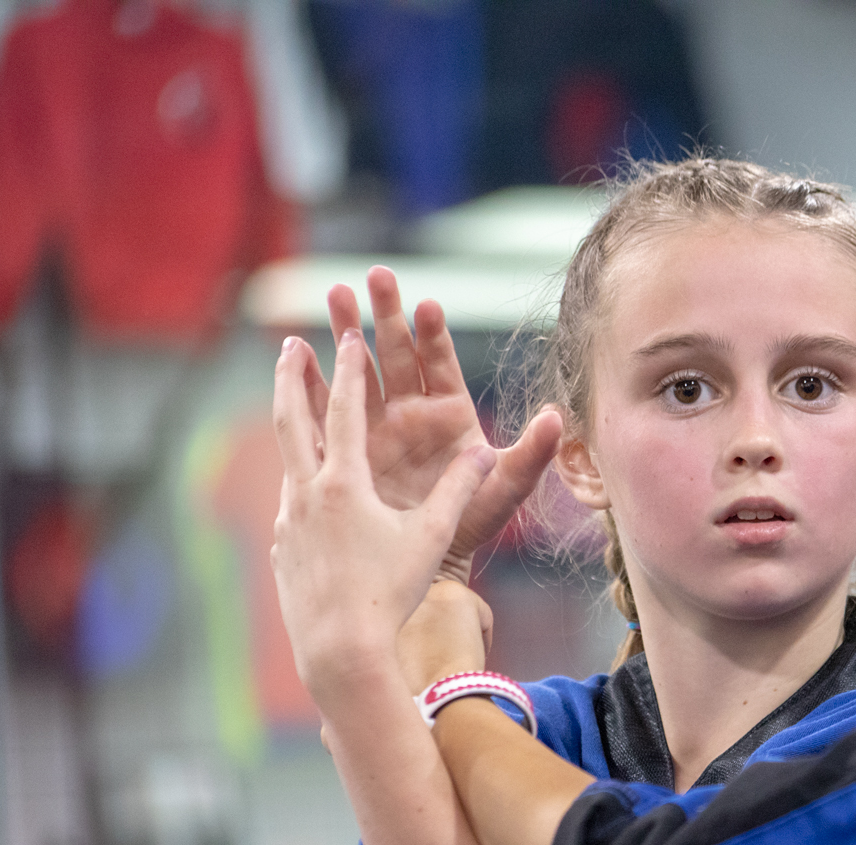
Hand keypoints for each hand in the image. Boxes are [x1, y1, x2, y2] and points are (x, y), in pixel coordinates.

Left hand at [272, 330, 494, 706]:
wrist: (341, 650)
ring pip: (287, 460)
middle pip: (291, 418)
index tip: (348, 336)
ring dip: (291, 425)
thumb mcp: (432, 538)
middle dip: (291, 375)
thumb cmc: (391, 593)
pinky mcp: (283, 548)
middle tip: (289, 342)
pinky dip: (298, 479)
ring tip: (294, 406)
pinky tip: (306, 488)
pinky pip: (290, 501)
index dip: (348, 368)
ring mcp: (288, 521)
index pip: (344, 409)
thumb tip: (486, 448)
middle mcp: (306, 494)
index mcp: (343, 483)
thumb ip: (458, 489)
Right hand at [323, 268, 563, 583]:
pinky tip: (298, 352)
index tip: (427, 305)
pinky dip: (312, 381)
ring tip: (333, 293)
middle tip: (377, 275)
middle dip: (386, 313)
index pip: (440, 361)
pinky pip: (326, 407)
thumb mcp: (506, 487)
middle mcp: (410, 409)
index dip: (433, 333)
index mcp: (448, 411)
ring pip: (358, 368)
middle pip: (396, 351)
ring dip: (345, 332)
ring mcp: (376, 425)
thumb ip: (532, 454)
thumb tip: (557, 418)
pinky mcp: (347, 446)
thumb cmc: (474, 522)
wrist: (432, 559)